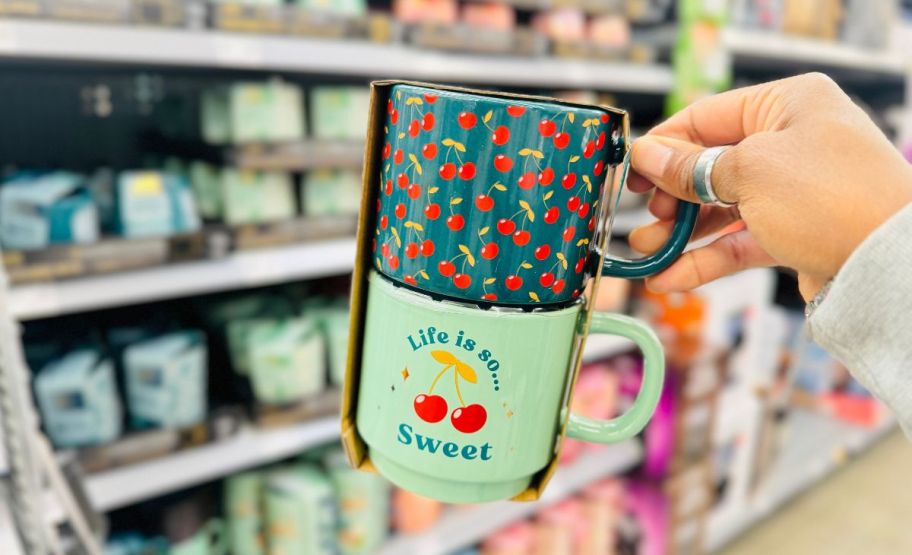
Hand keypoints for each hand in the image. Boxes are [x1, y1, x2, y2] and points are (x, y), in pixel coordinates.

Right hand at [629, 73, 911, 299]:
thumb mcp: (750, 171)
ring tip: (647, 253)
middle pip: (709, 166)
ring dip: (680, 233)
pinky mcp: (793, 232)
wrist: (890, 265)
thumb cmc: (832, 198)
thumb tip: (646, 154)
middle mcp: (791, 142)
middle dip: (669, 197)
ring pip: (720, 208)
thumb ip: (690, 167)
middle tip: (642, 217)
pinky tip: (672, 276)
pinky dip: (705, 259)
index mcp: (788, 104)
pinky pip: (737, 241)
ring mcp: (792, 190)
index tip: (631, 172)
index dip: (664, 145)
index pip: (707, 117)